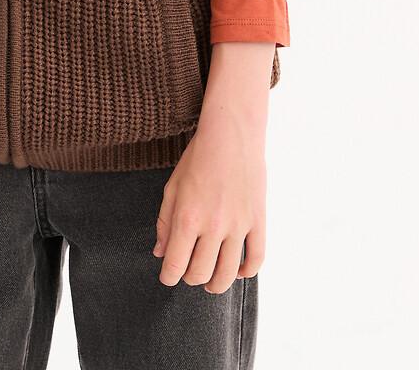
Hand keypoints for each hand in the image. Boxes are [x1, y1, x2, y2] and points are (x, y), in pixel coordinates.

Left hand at [151, 45, 270, 291]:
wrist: (231, 134)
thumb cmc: (198, 158)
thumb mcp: (173, 187)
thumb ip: (164, 223)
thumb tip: (160, 253)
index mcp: (187, 217)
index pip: (175, 265)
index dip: (168, 276)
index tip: (168, 276)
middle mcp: (213, 226)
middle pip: (201, 273)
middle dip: (190, 278)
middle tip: (188, 272)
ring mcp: (239, 225)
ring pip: (229, 273)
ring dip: (217, 284)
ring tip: (211, 281)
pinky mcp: (258, 220)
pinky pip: (257, 258)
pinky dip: (248, 272)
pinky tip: (239, 271)